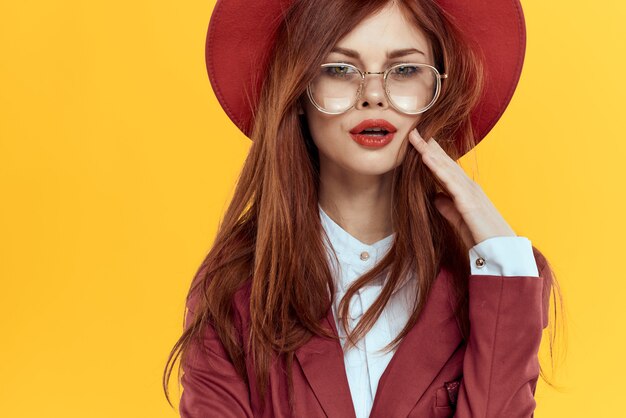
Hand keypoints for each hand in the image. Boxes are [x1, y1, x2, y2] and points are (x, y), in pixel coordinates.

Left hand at [408, 128, 516, 247]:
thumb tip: (436, 198)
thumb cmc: (482, 237)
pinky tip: (425, 157)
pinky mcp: (468, 201)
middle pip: (445, 162)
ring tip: (415, 137)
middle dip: (429, 146)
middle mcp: (468, 187)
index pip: (446, 169)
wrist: (501, 251)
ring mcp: (469, 192)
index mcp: (466, 191)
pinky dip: (436, 168)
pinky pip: (449, 181)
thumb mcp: (460, 220)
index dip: (433, 155)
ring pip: (445, 166)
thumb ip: (448, 208)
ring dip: (429, 151)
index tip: (419, 142)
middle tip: (414, 130)